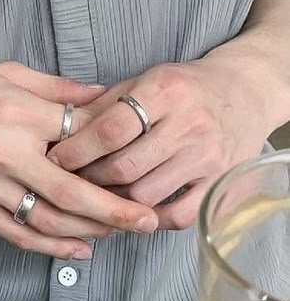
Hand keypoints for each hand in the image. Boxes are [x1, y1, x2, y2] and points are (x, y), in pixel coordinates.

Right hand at [0, 62, 157, 258]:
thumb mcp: (7, 74)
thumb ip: (57, 88)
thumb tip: (102, 96)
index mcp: (17, 115)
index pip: (78, 138)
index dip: (112, 151)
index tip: (140, 162)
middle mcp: (6, 155)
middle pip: (72, 191)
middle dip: (116, 210)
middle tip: (150, 220)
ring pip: (49, 220)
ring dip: (90, 231)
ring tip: (121, 234)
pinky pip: (19, 235)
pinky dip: (52, 248)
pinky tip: (80, 251)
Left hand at [48, 55, 271, 229]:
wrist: (245, 93)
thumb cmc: (185, 87)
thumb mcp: (145, 81)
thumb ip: (104, 105)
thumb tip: (61, 130)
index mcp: (164, 91)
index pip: (110, 130)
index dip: (76, 151)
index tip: (55, 161)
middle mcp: (189, 125)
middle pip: (124, 168)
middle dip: (89, 180)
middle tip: (72, 181)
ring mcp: (208, 157)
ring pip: (144, 196)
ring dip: (113, 201)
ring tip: (98, 195)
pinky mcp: (220, 183)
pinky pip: (178, 216)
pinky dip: (149, 219)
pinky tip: (134, 210)